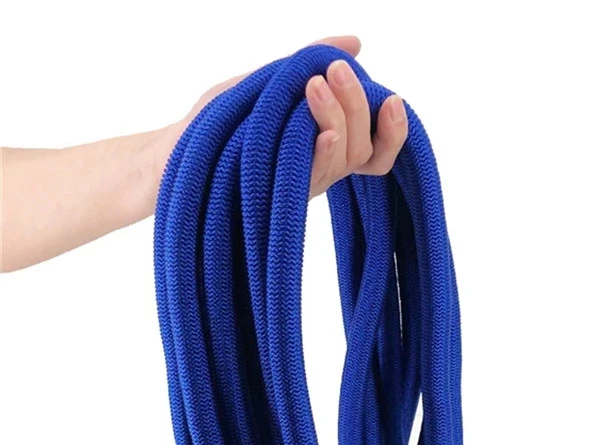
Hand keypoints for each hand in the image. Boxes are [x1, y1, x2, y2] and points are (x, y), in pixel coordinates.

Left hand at [161, 36, 407, 197]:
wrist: (172, 153)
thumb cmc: (220, 121)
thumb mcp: (271, 81)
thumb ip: (311, 62)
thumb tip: (357, 42)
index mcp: (326, 145)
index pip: (377, 147)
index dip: (394, 130)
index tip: (392, 98)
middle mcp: (322, 168)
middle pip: (363, 147)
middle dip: (357, 105)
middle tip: (335, 70)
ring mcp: (304, 183)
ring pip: (344, 159)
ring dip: (338, 118)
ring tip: (316, 84)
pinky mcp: (284, 193)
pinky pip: (315, 175)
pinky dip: (324, 151)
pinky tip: (323, 132)